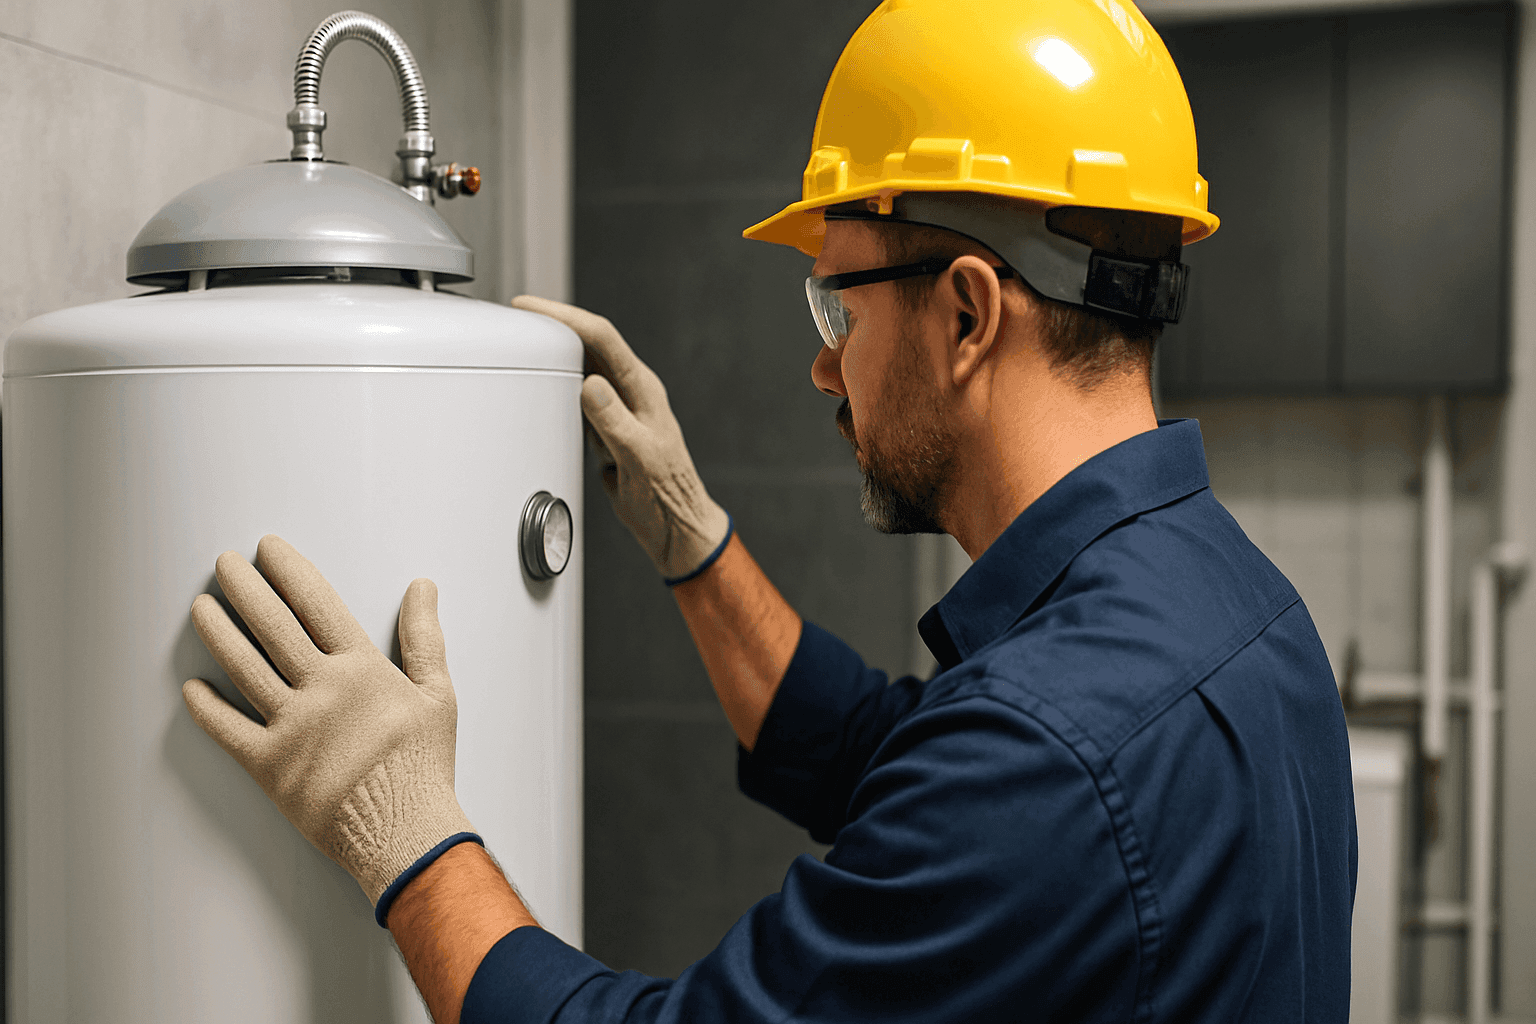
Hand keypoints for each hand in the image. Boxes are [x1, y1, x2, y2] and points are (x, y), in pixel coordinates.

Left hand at [182, 535, 475, 910]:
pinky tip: (192, 688)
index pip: (316, 603)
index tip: (269, 550)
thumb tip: (422, 590)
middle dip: (245, 588)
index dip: (289, 571)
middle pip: (272, 626)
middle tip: (225, 565)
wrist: (405, 829)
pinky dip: (206, 708)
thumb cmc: (423, 765)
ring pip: (244, 668)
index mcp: (361, 668)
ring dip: (219, 633)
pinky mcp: (271, 766)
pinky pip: (229, 731)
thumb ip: (424, 636)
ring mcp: (292, 727)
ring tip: (201, 607)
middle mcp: (322, 690)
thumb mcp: (437, 692)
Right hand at [512, 295, 730, 581]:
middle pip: (591, 344)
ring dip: (556, 352)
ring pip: (583, 367)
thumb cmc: (667, 496)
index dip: (567, 317)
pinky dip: (558, 384)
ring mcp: (619, 409)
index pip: (604, 339)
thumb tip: (591, 385)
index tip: (534, 308)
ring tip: (524, 339)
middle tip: (519, 315)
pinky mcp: (607, 427)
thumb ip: (614, 421)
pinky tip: (542, 383)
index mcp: (643, 390)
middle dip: (556, 324)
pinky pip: (579, 396)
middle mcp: (631, 393)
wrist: (674, 525)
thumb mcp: (639, 457)